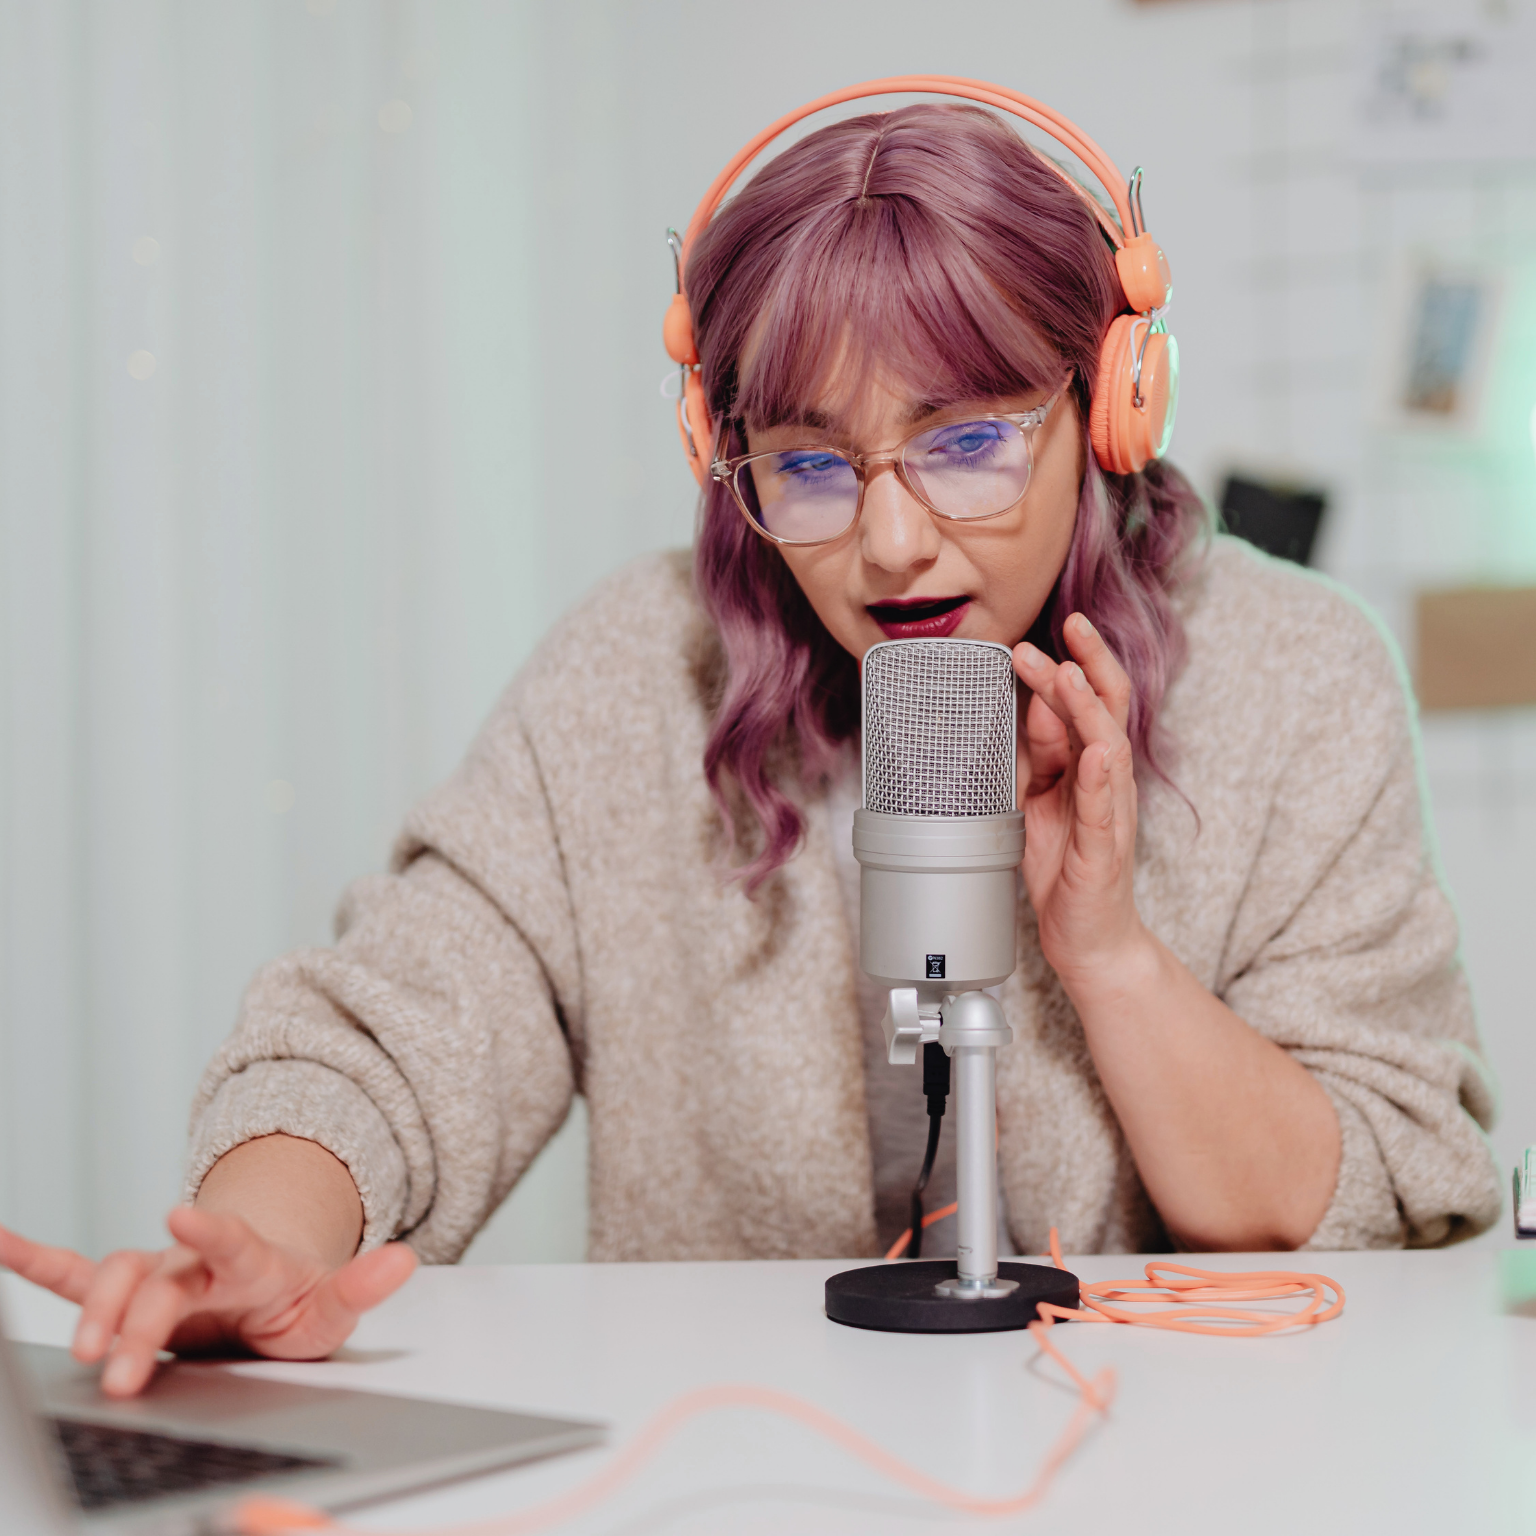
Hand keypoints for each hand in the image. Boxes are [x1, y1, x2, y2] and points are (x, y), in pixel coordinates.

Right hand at [0, 1207, 415, 1396]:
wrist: (270, 1292)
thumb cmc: (296, 1303)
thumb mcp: (335, 1306)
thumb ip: (363, 1285)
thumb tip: (404, 1258)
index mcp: (249, 1264)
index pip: (229, 1243)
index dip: (209, 1230)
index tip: (181, 1214)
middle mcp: (196, 1265)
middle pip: (159, 1284)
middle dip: (136, 1325)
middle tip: (120, 1371)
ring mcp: (160, 1276)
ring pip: (113, 1280)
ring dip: (93, 1312)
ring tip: (82, 1350)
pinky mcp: (130, 1293)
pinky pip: (75, 1274)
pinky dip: (33, 1260)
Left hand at [1012, 613, 1147, 990]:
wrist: (1088, 938)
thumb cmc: (1067, 869)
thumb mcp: (1042, 800)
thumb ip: (1041, 755)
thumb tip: (1034, 709)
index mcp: (1089, 767)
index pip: (1085, 703)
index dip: (1066, 665)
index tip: (1042, 632)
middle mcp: (1107, 781)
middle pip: (1108, 708)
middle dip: (1090, 663)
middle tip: (1071, 624)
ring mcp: (1110, 813)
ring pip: (1106, 747)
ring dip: (1087, 708)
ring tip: (1069, 674)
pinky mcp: (1103, 849)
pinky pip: (1104, 807)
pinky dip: (1100, 776)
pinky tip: (1096, 752)